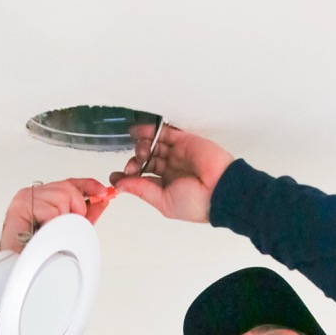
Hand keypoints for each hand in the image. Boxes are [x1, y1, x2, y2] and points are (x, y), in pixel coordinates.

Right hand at [0, 178, 114, 252]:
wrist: (21, 266)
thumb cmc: (40, 249)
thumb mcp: (70, 229)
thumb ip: (85, 214)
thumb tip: (102, 199)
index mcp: (44, 197)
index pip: (69, 183)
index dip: (88, 185)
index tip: (102, 192)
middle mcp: (34, 193)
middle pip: (68, 188)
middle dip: (76, 209)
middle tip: (64, 227)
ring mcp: (26, 197)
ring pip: (61, 198)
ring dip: (62, 220)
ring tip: (50, 232)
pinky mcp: (21, 205)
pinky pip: (50, 211)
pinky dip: (52, 225)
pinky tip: (43, 233)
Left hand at [109, 124, 233, 221]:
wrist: (220, 189)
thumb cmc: (197, 203)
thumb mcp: (163, 201)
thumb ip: (141, 190)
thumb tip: (119, 185)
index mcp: (166, 187)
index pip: (143, 178)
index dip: (128, 176)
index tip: (115, 176)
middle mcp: (171, 170)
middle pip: (146, 160)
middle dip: (135, 162)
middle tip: (132, 166)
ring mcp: (177, 154)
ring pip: (153, 146)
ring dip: (141, 146)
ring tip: (140, 151)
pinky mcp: (184, 140)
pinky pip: (164, 133)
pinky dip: (150, 131)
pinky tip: (138, 131)